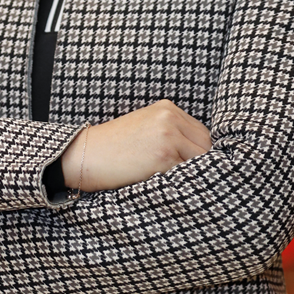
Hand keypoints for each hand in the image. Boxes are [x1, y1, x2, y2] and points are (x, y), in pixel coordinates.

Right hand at [61, 99, 210, 192]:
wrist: (88, 155)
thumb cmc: (115, 146)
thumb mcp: (146, 127)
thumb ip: (172, 131)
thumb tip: (202, 154)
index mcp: (167, 108)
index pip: (202, 133)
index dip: (199, 153)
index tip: (191, 167)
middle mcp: (170, 117)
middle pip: (205, 146)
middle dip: (200, 163)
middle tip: (185, 178)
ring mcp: (168, 135)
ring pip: (200, 161)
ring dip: (192, 174)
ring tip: (174, 182)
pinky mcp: (163, 157)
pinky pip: (187, 174)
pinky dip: (182, 183)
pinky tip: (166, 185)